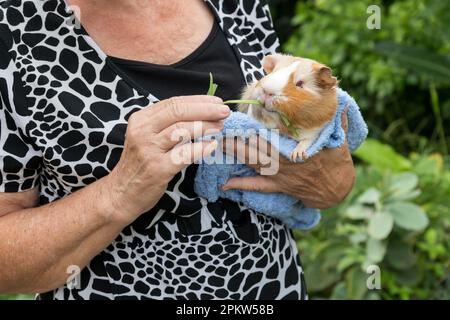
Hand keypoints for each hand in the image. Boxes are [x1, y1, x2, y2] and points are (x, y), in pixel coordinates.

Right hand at [104, 95, 229, 223]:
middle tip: (225, 112)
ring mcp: (149, 150)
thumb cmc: (140, 164)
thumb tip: (200, 112)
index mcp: (141, 119)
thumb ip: (167, 124)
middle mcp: (143, 131)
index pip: (173, 103)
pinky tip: (212, 146)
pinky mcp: (158, 169)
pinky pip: (184, 155)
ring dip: (205, 127)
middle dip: (205, 110)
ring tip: (220, 126)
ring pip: (182, 131)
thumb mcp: (147, 137)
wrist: (121, 193)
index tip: (217, 102)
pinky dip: (201, 149)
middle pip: (178, 112)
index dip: (198, 101)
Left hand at [222, 111, 354, 208]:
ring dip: (233, 154)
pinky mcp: (277, 186)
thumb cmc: (335, 159)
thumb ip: (337, 117)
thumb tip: (339, 97)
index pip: (270, 133)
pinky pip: (257, 186)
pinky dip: (241, 185)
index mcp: (295, 145)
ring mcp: (279, 174)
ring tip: (214, 146)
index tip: (236, 117)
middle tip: (215, 129)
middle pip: (254, 146)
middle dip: (234, 138)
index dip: (251, 126)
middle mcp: (283, 159)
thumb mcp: (338, 136)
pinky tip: (224, 184)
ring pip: (252, 162)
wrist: (336, 189)